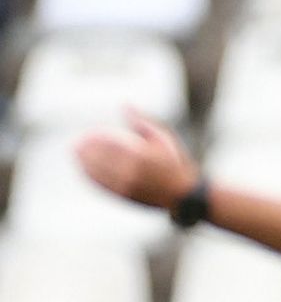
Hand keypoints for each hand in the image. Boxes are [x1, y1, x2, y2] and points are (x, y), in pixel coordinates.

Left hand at [75, 109, 199, 210]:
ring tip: (75, 154)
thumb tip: (124, 104)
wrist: (183, 193)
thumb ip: (141, 122)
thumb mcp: (163, 138)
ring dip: (83, 163)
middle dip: (85, 150)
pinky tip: (85, 170)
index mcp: (141, 154)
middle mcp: (132, 171)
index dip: (94, 138)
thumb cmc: (174, 162)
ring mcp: (127, 185)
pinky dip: (91, 177)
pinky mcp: (125, 196)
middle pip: (100, 158)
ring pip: (98, 173)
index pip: (109, 143)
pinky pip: (103, 185)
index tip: (87, 132)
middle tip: (75, 143)